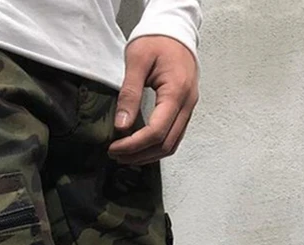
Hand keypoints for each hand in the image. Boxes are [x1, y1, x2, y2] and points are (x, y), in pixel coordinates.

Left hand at [109, 36, 198, 164]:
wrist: (175, 30)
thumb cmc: (157, 41)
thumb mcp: (137, 61)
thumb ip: (129, 94)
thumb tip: (121, 126)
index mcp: (177, 92)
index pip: (156, 132)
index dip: (134, 145)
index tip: (114, 147)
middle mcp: (187, 104)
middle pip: (165, 144)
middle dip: (139, 154)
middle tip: (116, 154)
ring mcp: (189, 108)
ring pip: (171, 145)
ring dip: (148, 155)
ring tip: (125, 155)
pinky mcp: (185, 109)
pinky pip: (173, 136)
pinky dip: (156, 146)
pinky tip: (140, 146)